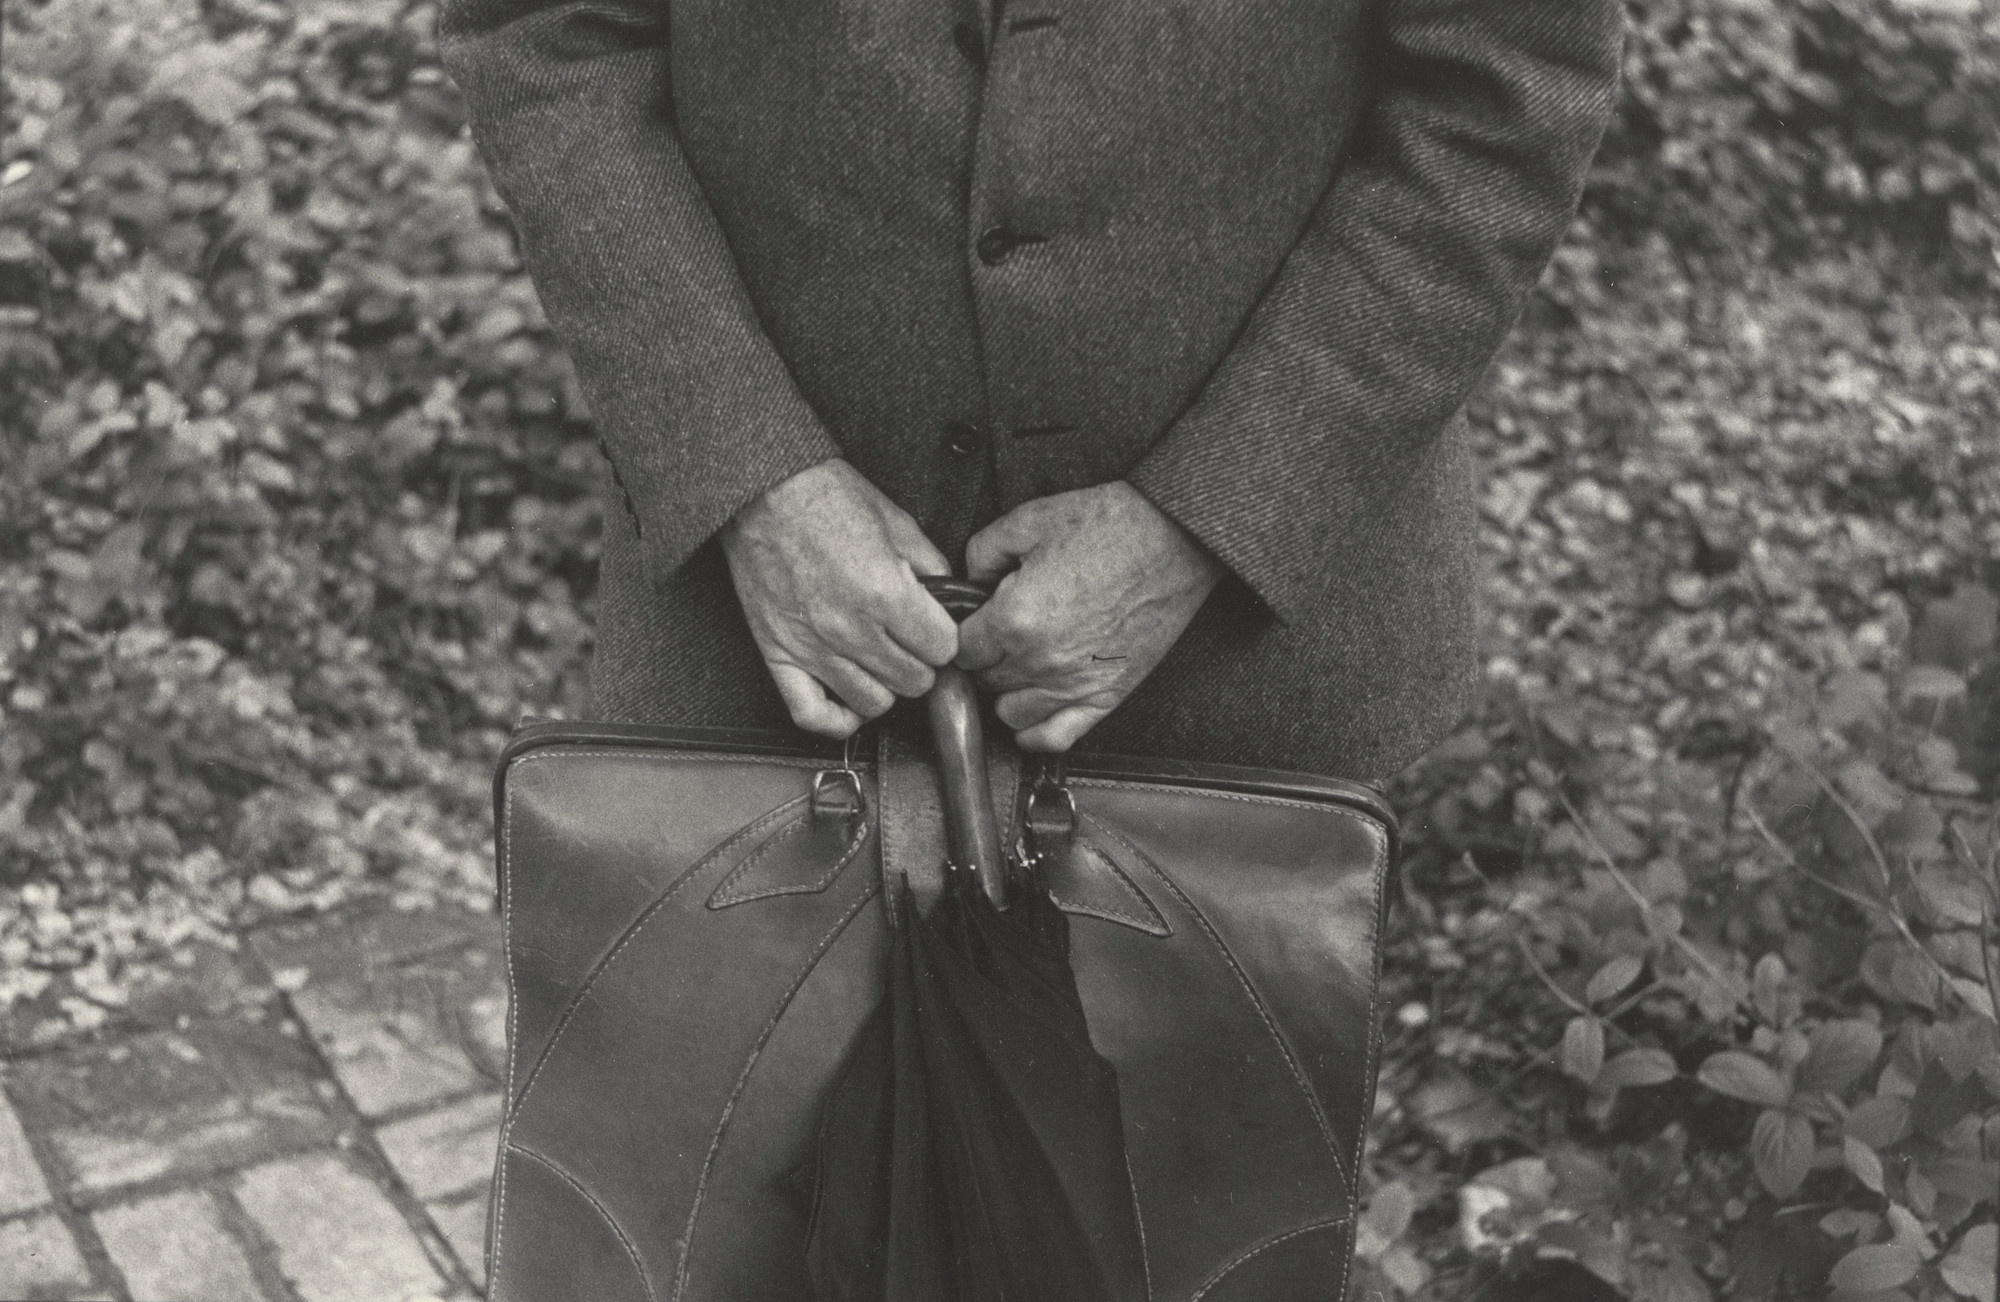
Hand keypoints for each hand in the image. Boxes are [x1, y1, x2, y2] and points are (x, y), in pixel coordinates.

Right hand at [719, 459, 958, 736]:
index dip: (944, 637)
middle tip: (911, 640)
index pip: (943, 649)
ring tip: (881, 660)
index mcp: (885, 593)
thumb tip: (949, 599)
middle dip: (920, 661)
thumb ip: (931, 565)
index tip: (936, 628)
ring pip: (874, 703)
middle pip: (914, 681)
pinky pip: (812, 715)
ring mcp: (813, 647)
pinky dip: (837, 719)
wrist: (763, 490)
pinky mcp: (779, 653)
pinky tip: (850, 700)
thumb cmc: (823, 496)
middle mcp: (851, 628)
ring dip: (885, 684)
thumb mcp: (896, 521)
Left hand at [956, 482, 1221, 751]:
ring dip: (1008, 692)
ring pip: (1012, 714)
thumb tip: (968, 583)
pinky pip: (1055, 738)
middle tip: (999, 634)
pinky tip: (1035, 708)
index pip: (960, 650)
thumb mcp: (1029, 520)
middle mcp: (1040, 661)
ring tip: (1019, 665)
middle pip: (984, 682)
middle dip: (985, 658)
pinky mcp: (1107, 696)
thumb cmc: (1108, 525)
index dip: (963, 633)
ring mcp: (1074, 685)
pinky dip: (1037, 731)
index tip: (974, 621)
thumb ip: (982, 553)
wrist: (1174, 539)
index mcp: (1014, 619)